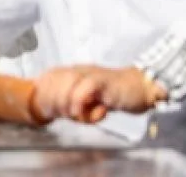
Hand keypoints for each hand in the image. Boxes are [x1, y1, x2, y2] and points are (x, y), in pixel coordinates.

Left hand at [33, 66, 164, 122]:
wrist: (142, 88)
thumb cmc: (115, 96)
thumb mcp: (90, 101)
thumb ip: (75, 104)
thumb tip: (59, 112)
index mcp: (75, 72)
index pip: (50, 74)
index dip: (43, 89)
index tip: (45, 107)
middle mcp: (81, 70)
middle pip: (55, 77)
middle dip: (51, 97)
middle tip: (57, 114)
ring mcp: (92, 74)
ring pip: (68, 80)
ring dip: (64, 100)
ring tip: (69, 115)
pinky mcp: (105, 81)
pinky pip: (86, 87)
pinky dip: (79, 101)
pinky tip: (81, 114)